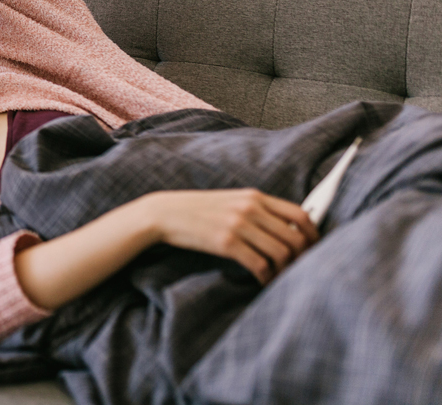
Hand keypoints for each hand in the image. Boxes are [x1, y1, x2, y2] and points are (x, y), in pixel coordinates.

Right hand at [141, 188, 318, 284]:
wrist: (165, 213)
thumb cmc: (197, 210)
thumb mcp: (230, 201)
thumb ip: (256, 210)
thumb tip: (285, 229)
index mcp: (254, 197)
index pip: (299, 214)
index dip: (312, 235)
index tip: (313, 248)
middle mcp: (250, 208)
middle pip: (294, 237)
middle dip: (303, 258)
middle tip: (300, 270)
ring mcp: (238, 225)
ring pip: (281, 252)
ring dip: (285, 270)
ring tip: (279, 277)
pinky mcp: (226, 242)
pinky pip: (259, 264)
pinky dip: (266, 277)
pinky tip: (262, 281)